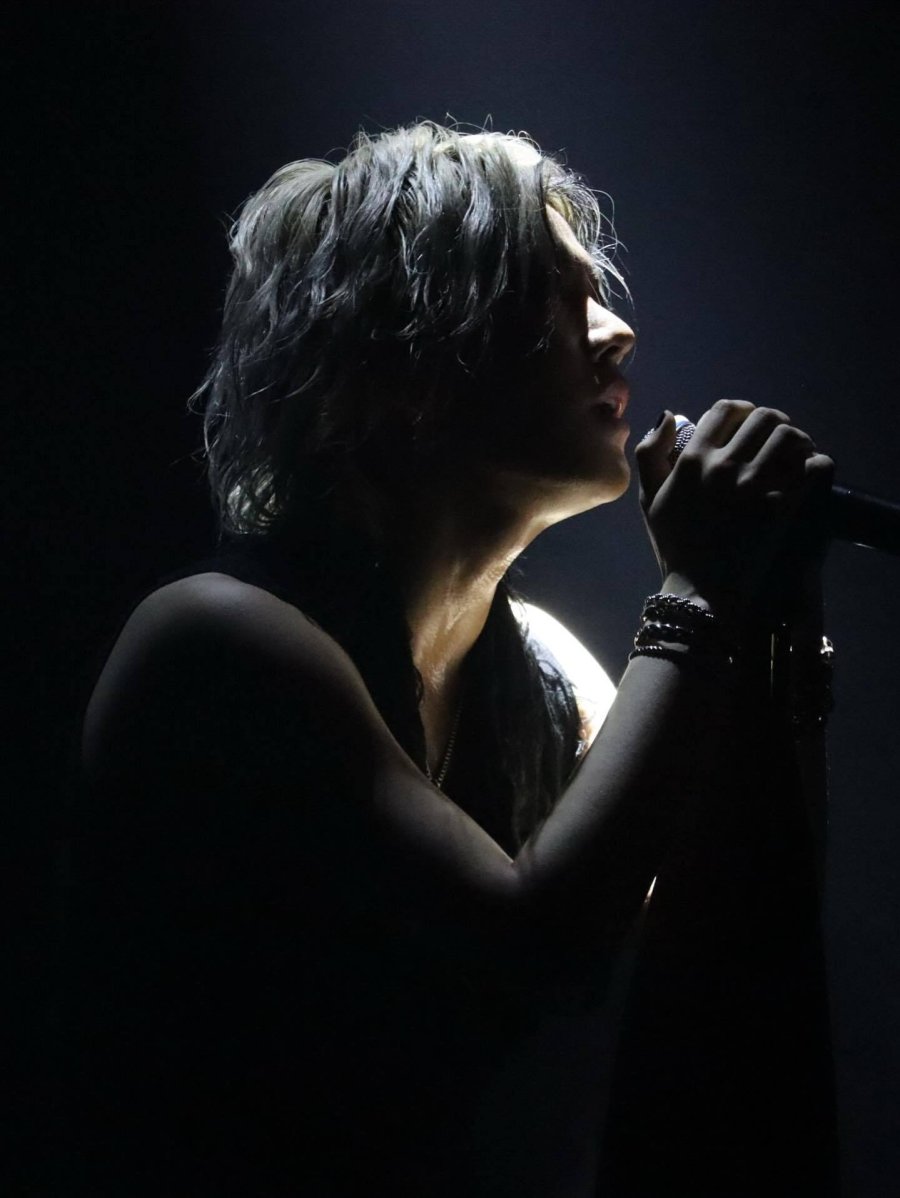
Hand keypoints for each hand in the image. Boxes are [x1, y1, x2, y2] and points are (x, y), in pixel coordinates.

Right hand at [635, 400, 833, 623]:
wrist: (700, 592)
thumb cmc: (675, 546)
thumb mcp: (649, 499)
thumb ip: (650, 453)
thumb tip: (670, 415)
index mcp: (691, 460)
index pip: (725, 410)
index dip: (741, 411)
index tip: (748, 424)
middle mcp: (721, 467)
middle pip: (762, 418)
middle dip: (775, 422)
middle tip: (779, 439)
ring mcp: (752, 487)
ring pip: (790, 436)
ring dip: (798, 440)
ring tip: (799, 454)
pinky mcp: (780, 508)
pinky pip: (812, 467)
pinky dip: (817, 463)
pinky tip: (811, 473)